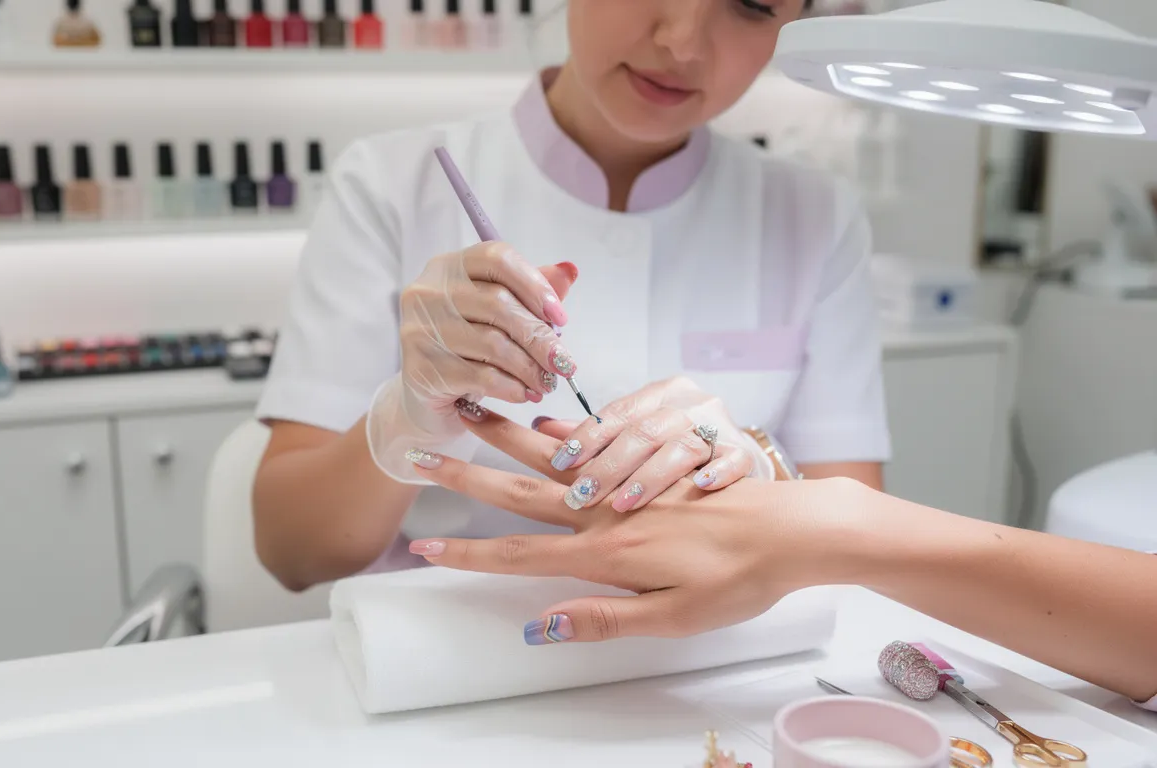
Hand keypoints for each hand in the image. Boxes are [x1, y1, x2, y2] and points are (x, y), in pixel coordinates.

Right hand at [367, 243, 577, 481]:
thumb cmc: (466, 351)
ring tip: (546, 383)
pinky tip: (524, 394)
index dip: (535, 285)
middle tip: (564, 363)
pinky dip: (511, 387)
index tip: (560, 317)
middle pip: (498, 303)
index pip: (497, 258)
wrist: (425, 399)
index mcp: (448, 267)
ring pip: (493, 343)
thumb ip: (530, 293)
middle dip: (539, 337)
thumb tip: (569, 271)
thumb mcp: (500, 318)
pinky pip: (481, 376)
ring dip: (529, 368)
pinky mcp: (420, 369)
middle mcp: (426, 292)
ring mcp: (419, 330)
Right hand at [402, 449, 847, 642]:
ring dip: (506, 437)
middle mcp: (606, 512)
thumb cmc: (740, 580)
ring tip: (470, 411)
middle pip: (521, 491)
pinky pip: (598, 442)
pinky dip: (564, 434)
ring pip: (554, 456)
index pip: (520, 556)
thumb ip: (604, 617)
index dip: (469, 555)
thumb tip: (539, 626)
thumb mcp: (674, 617)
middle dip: (466, 476)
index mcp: (606, 554)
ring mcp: (628, 483)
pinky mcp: (652, 464)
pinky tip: (546, 425)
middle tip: (421, 455)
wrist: (795, 528)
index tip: (423, 547)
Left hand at [529, 376, 770, 511]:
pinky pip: (733, 459)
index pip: (618, 413)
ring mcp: (721, 430)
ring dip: (650, 475)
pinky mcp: (747, 455)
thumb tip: (541, 428)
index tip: (561, 462)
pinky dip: (718, 472)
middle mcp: (690, 407)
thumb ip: (596, 437)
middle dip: (609, 464)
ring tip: (625, 502)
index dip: (587, 437)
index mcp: (660, 397)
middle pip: (644, 430)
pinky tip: (701, 487)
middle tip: (582, 494)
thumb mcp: (641, 440)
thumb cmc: (683, 460)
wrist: (749, 476)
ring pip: (682, 445)